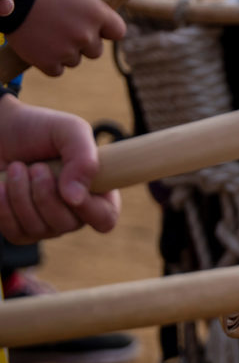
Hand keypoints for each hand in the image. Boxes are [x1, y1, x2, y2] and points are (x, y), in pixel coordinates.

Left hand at [0, 94, 119, 244]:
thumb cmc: (37, 128)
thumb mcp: (69, 131)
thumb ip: (84, 160)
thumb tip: (76, 198)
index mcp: (96, 190)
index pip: (105, 218)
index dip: (90, 210)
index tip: (68, 188)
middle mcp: (74, 211)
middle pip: (68, 225)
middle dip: (45, 194)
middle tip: (36, 167)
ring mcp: (45, 223)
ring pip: (39, 229)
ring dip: (22, 195)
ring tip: (17, 168)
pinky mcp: (17, 228)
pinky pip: (15, 234)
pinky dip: (4, 208)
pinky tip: (1, 185)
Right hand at [3, 0, 126, 75]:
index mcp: (98, 14)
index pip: (118, 32)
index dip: (105, 31)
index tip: (95, 29)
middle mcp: (86, 34)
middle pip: (95, 51)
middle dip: (83, 44)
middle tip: (63, 30)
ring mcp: (67, 50)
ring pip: (75, 61)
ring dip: (64, 52)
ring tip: (46, 34)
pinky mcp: (48, 62)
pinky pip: (57, 71)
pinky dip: (48, 63)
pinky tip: (39, 46)